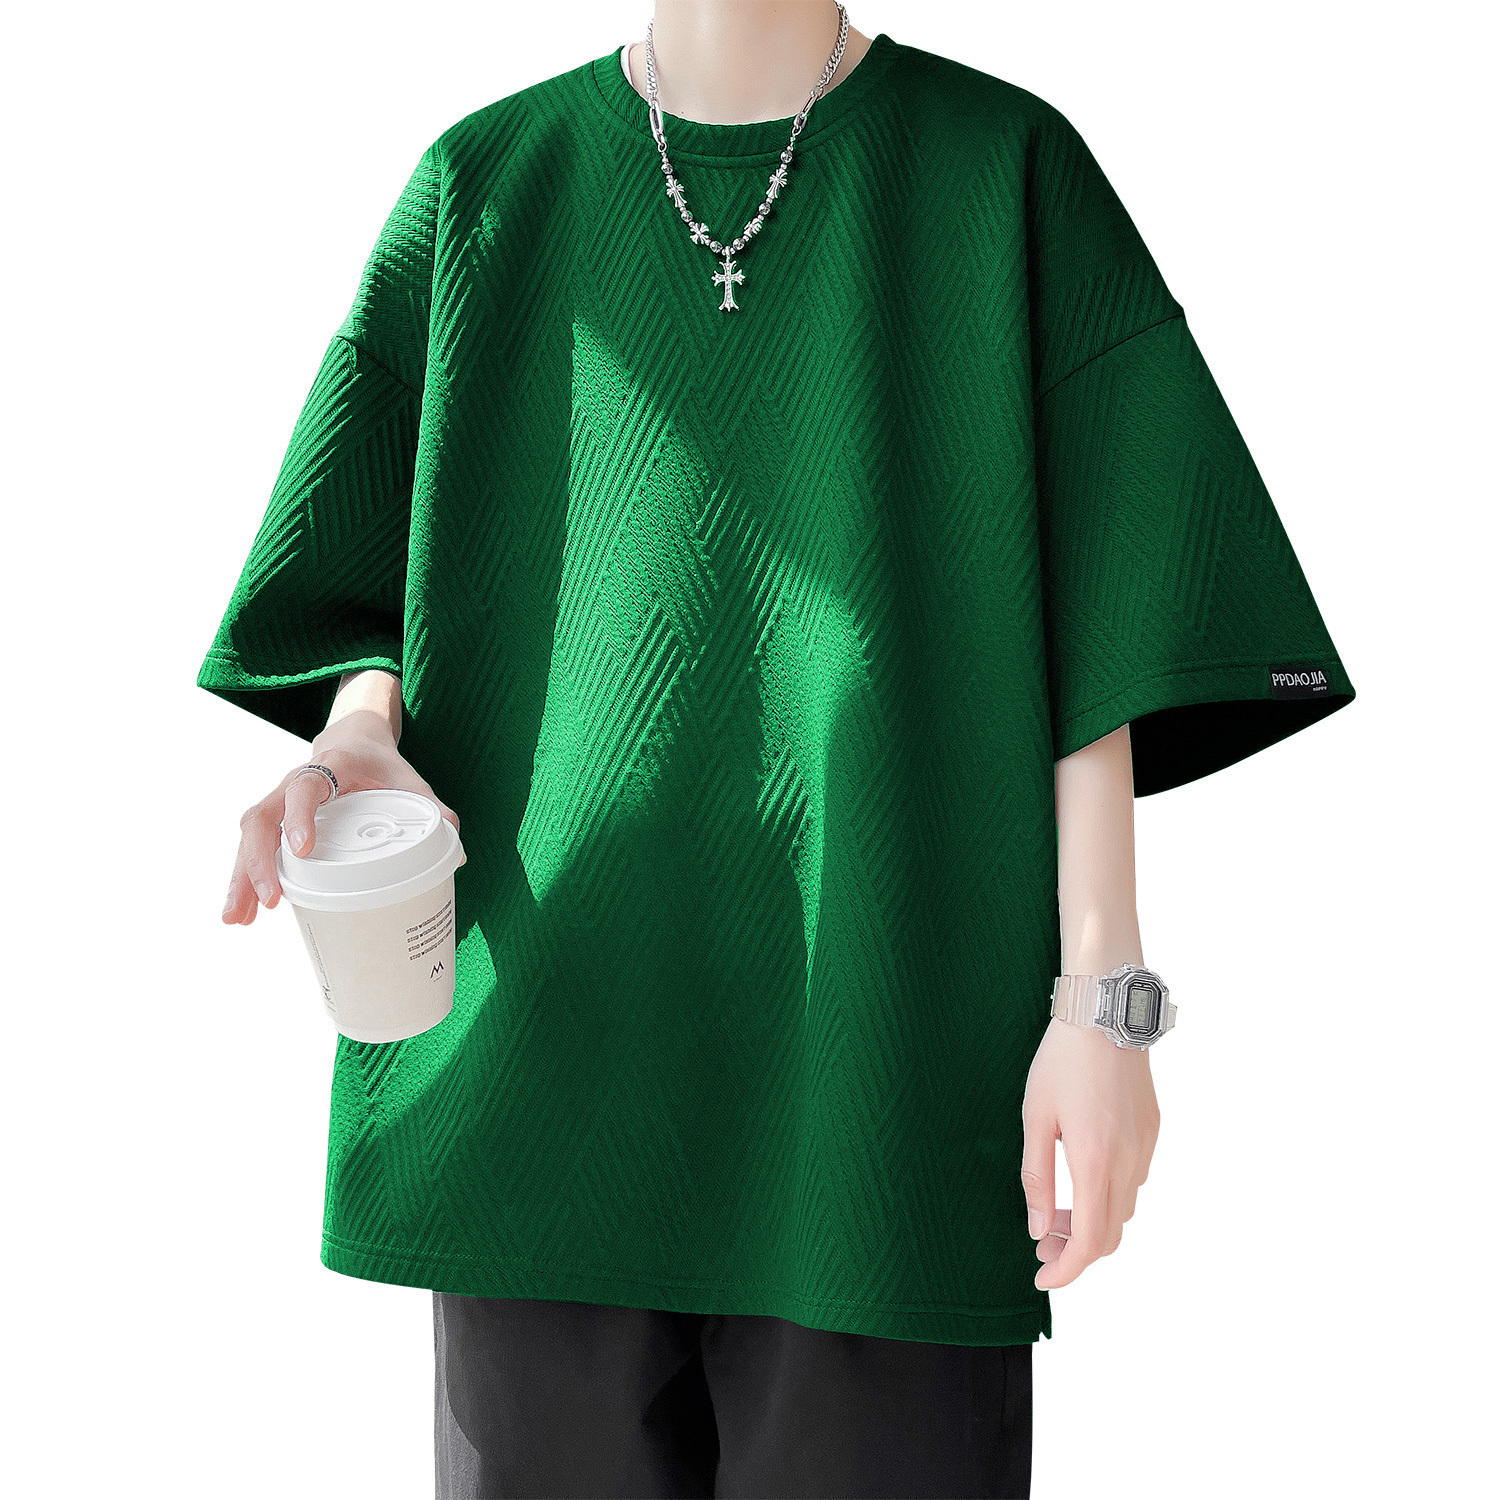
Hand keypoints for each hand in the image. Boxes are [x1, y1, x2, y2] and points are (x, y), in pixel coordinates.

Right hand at [221, 709, 461, 924]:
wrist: (356, 740)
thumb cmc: (381, 764)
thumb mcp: (410, 779)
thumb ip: (432, 808)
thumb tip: (457, 852)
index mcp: (329, 767)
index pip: (305, 788)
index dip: (299, 817)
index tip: (301, 850)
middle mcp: (294, 782)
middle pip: (261, 818)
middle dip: (258, 862)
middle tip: (268, 901)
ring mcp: (280, 802)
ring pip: (250, 837)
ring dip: (242, 878)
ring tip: (239, 919)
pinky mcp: (277, 821)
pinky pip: (254, 847)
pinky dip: (247, 879)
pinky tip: (245, 913)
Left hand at [1020, 1016, 1160, 1288]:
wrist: (1105, 1013)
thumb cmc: (1061, 1061)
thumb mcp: (1035, 1118)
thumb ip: (1036, 1179)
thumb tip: (1039, 1230)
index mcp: (1095, 1162)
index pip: (1089, 1242)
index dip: (1066, 1271)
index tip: (1042, 1279)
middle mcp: (1129, 1162)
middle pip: (1110, 1236)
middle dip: (1076, 1254)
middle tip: (1042, 1249)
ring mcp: (1146, 1147)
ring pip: (1124, 1210)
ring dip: (1093, 1224)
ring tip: (1056, 1214)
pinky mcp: (1153, 1131)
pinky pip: (1134, 1181)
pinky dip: (1108, 1197)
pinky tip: (1081, 1179)